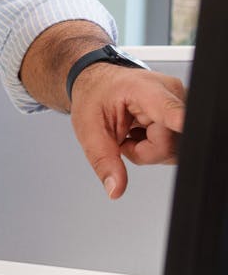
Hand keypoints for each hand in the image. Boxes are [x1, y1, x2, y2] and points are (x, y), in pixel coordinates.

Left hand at [70, 64, 185, 198]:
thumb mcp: (89, 130)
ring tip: (134, 132)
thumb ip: (104, 161)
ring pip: (175, 150)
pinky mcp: (186, 114)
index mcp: (143, 89)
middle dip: (144, 151)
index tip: (183, 126)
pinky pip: (177, 147)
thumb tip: (115, 189)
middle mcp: (170, 93)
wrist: (100, 85)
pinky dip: (157, 147)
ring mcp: (181, 103)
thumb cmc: (95, 99)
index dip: (178, 120)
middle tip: (125, 136)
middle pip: (170, 144)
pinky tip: (145, 132)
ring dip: (151, 150)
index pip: (168, 108)